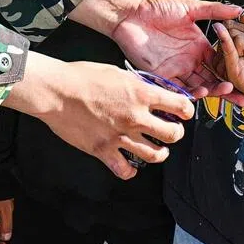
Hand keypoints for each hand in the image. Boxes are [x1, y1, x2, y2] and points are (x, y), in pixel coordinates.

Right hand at [6, 53, 200, 178]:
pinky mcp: (103, 150)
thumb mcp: (118, 72)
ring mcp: (120, 136)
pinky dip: (130, 170)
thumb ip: (137, 85)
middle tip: (172, 131)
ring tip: (158, 150)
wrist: (56, 91)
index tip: (184, 112)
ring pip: (155, 155)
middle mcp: (135, 117)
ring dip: (160, 153)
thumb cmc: (82, 76)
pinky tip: (129, 164)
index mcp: (141, 94)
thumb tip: (150, 91)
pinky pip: (125, 170)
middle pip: (172, 134)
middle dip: (176, 133)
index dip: (186, 110)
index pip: (180, 105)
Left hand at [111, 0, 241, 96]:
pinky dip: (188, 93)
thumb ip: (214, 10)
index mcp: (198, 46)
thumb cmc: (156, 8)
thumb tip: (239, 9)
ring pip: (197, 86)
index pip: (219, 62)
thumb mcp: (189, 7)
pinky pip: (176, 88)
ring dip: (212, 91)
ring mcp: (175, 69)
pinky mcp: (160, 75)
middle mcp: (189, 60)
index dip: (233, 70)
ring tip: (224, 91)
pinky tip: (201, 93)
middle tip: (243, 96)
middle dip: (227, 88)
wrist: (129, 13)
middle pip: (212, 79)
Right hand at [212, 16, 243, 109]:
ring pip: (234, 37)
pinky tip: (221, 32)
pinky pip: (227, 50)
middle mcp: (226, 52)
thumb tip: (242, 14)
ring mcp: (226, 61)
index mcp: (232, 44)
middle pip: (231, 28)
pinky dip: (226, 39)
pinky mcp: (229, 70)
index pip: (230, 24)